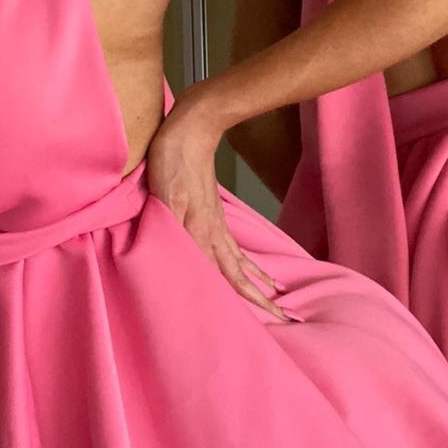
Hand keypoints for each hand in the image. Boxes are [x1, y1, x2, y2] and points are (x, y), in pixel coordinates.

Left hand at [146, 97, 294, 322]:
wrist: (192, 127)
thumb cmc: (173, 160)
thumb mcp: (165, 195)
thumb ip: (174, 227)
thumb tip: (183, 261)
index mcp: (203, 233)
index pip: (230, 277)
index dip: (248, 299)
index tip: (270, 319)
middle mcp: (215, 232)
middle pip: (240, 274)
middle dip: (260, 298)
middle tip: (282, 318)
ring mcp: (216, 222)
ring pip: (240, 261)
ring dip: (256, 282)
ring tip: (273, 297)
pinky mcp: (213, 213)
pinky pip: (234, 246)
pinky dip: (246, 261)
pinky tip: (250, 266)